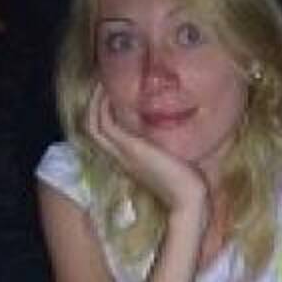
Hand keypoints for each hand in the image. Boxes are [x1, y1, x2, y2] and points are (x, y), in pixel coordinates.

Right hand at [86, 84, 208, 219]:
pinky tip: (111, 92)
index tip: (109, 94)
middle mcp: (121, 156)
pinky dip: (103, 107)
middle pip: (93, 127)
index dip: (101, 114)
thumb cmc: (186, 182)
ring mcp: (123, 152)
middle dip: (93, 104)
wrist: (188, 199)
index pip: (104, 134)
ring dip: (95, 101)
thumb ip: (164, 149)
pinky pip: (105, 124)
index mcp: (129, 159)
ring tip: (101, 82)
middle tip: (100, 83)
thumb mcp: (171, 160)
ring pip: (93, 124)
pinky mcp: (130, 148)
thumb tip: (170, 135)